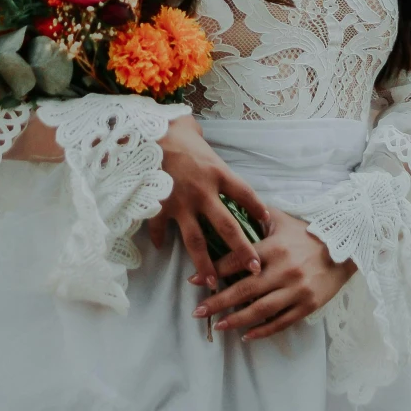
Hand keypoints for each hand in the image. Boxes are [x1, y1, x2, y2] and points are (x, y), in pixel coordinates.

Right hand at [147, 115, 271, 290]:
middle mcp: (203, 192)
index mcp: (217, 172)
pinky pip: (159, 229)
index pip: (246, 194)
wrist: (143, 132)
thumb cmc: (171, 128)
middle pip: (227, 227)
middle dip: (242, 251)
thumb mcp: (194, 131)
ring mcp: (180, 203)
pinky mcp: (159, 207)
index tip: (267, 221)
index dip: (258, 209)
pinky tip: (160, 247)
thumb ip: (201, 140)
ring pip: (196, 241)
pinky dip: (159, 239)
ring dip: (205, 263)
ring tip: (212, 282)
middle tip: (254, 269)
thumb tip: (196, 133)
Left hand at [196, 209, 350, 343]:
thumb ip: (257, 215)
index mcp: (274, 248)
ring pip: (261, 310)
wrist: (346, 248)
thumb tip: (232, 206)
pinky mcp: (308, 305)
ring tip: (218, 326)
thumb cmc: (309, 233)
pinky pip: (281, 322)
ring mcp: (296, 290)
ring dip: (236, 320)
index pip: (238, 261)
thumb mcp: (283, 220)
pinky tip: (246, 335)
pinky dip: (263, 331)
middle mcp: (284, 270)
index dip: (214, 271)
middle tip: (198, 311)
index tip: (193, 280)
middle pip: (244, 290)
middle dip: (218, 302)